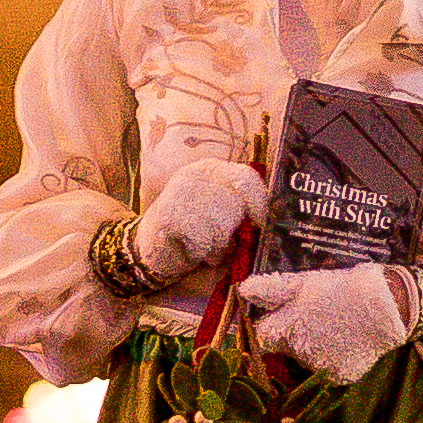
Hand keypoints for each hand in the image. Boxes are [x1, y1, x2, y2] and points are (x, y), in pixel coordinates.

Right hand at [133, 159, 264, 282]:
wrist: (151, 249)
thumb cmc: (196, 233)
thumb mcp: (222, 214)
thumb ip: (243, 209)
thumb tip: (271, 219)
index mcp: (213, 170)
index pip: (246, 177)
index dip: (259, 203)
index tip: (261, 224)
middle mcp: (196, 175)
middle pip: (236, 204)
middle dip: (235, 229)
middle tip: (225, 241)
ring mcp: (180, 192)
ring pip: (221, 224)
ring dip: (220, 245)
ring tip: (209, 247)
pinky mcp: (168, 215)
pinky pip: (202, 239)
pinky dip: (203, 252)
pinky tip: (194, 251)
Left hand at [242, 259, 419, 383]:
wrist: (385, 305)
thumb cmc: (340, 288)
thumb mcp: (303, 282)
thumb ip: (271, 289)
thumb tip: (242, 290)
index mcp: (285, 331)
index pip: (261, 339)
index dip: (266, 330)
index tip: (277, 321)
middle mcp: (298, 355)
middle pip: (285, 350)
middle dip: (293, 337)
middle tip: (314, 318)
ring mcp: (320, 369)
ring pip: (307, 360)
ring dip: (314, 348)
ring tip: (334, 327)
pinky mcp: (340, 378)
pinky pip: (328, 371)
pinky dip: (334, 359)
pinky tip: (346, 341)